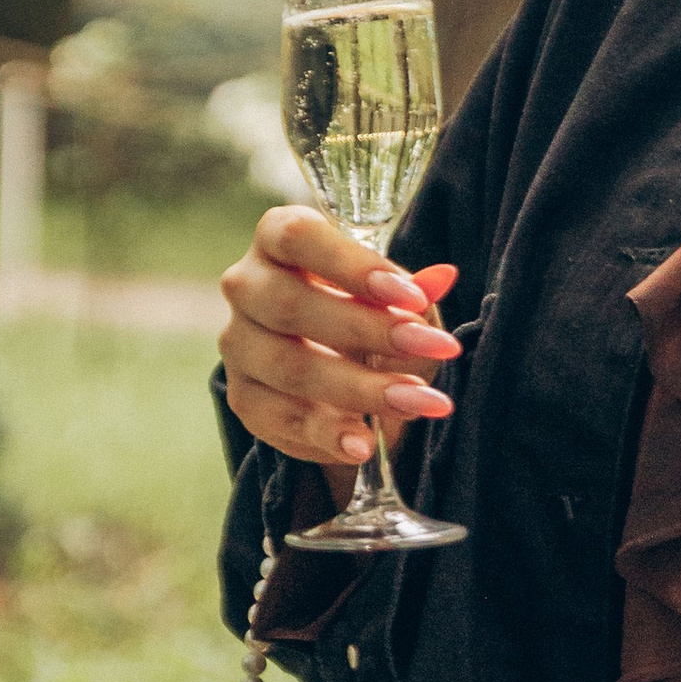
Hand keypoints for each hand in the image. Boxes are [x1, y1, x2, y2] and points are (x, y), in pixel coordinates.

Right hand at [218, 208, 463, 477]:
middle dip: (369, 330)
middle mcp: (247, 285)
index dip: (352, 264)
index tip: (410, 297)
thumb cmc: (368, 315)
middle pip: (290, 305)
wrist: (340, 378)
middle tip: (433, 349)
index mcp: (279, 238)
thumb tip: (442, 278)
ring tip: (418, 402)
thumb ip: (413, 292)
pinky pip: (281, 418)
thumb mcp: (398, 300)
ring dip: (360, 389)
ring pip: (289, 367)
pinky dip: (328, 433)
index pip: (297, 237)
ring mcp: (239, 343)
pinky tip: (366, 443)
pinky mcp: (245, 397)